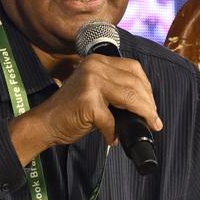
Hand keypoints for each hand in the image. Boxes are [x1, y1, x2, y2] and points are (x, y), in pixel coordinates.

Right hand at [9, 55, 163, 165]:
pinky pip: (111, 119)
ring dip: (143, 114)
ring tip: (147, 126)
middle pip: (134, 82)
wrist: (44, 123)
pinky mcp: (88, 100)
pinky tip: (112, 138)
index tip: (152, 105)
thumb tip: (146, 104)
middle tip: (155, 120)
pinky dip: (114, 131)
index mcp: (98, 61)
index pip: (134, 68)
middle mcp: (95, 65)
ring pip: (130, 97)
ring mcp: (91, 81)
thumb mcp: (96, 91)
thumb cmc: (71, 111)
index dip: (147, 87)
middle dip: (149, 103)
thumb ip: (116, 90)